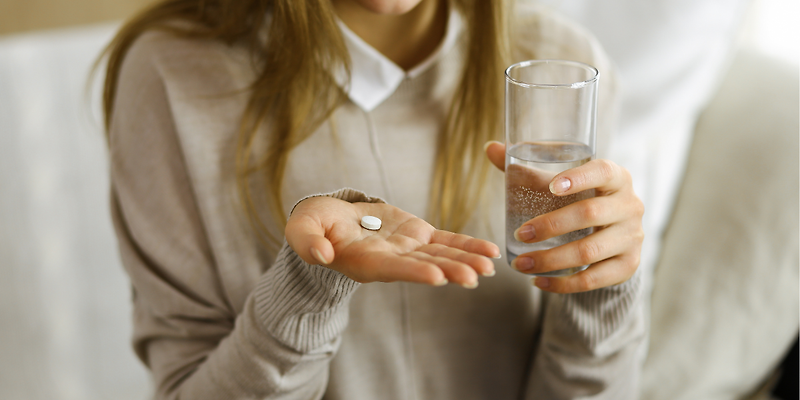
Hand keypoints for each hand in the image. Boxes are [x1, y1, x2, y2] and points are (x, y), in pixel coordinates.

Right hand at [285, 197, 499, 287]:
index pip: (393, 269)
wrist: (329, 221)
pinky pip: (447, 240)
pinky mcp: (418, 235)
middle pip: (424, 266)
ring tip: (490, 267)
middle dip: (450, 270)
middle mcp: (391, 260)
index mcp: (364, 262)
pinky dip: (468, 245)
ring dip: (466, 261)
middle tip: (474, 277)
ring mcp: (407, 249)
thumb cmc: (313, 227)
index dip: (414, 272)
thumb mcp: (302, 231)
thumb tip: (319, 254)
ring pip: (441, 255)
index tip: (437, 277)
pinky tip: (490, 253)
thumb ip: (308, 243)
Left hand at [485, 141, 643, 292]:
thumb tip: (490, 148)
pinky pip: (594, 279)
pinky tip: (539, 282)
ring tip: (521, 264)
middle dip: (550, 226)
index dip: (579, 178)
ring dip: (551, 260)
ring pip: (590, 251)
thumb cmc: (581, 199)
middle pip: (590, 214)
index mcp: (616, 177)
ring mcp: (632, 237)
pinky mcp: (628, 265)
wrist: (614, 234)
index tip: (552, 186)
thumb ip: (528, 170)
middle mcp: (630, 205)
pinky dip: (564, 284)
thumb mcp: (561, 184)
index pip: (602, 172)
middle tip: (519, 235)